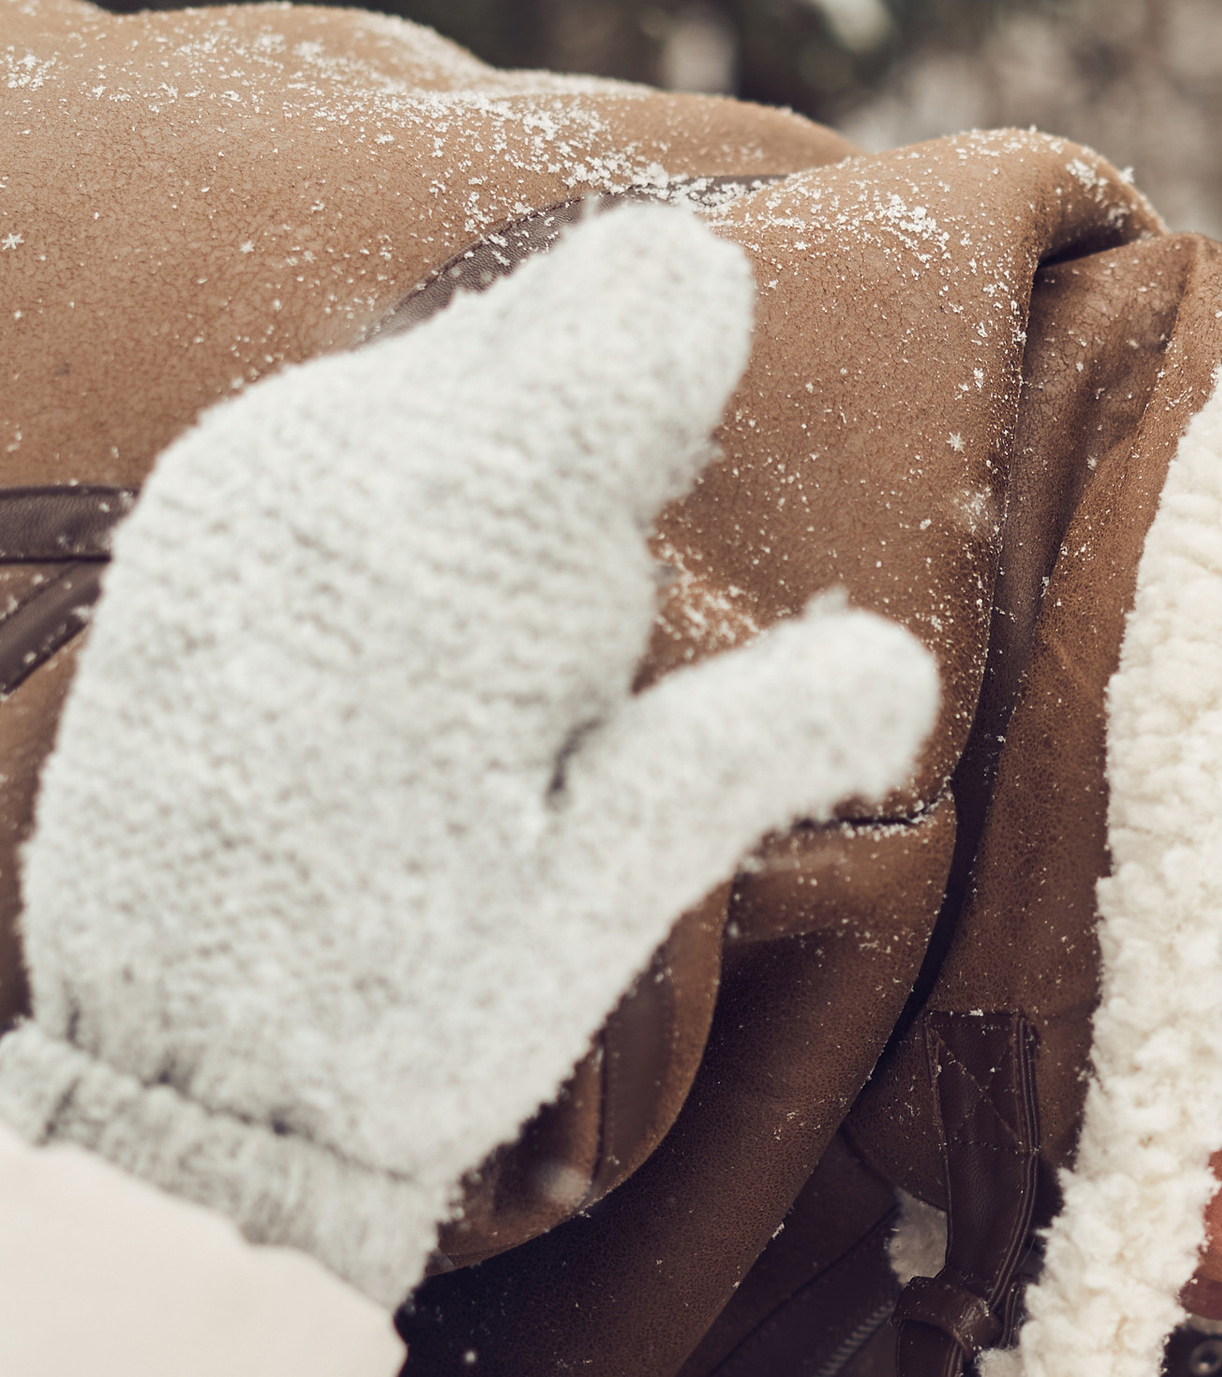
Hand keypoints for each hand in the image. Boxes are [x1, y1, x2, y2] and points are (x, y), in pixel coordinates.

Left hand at [0, 205, 935, 1301]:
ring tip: (469, 702)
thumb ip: (744, 748)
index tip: (676, 501)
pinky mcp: (207, 507)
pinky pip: (378, 427)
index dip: (700, 382)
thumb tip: (901, 666)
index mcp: (460, 534)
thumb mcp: (600, 902)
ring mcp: (251, 470)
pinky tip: (409, 677)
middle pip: (568, 317)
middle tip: (556, 678)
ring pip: (472, 367)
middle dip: (607, 461)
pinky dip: (431, 514)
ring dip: (517, 491)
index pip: (648, 297)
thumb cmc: (392, 1015)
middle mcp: (335, 455)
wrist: (165, 1080)